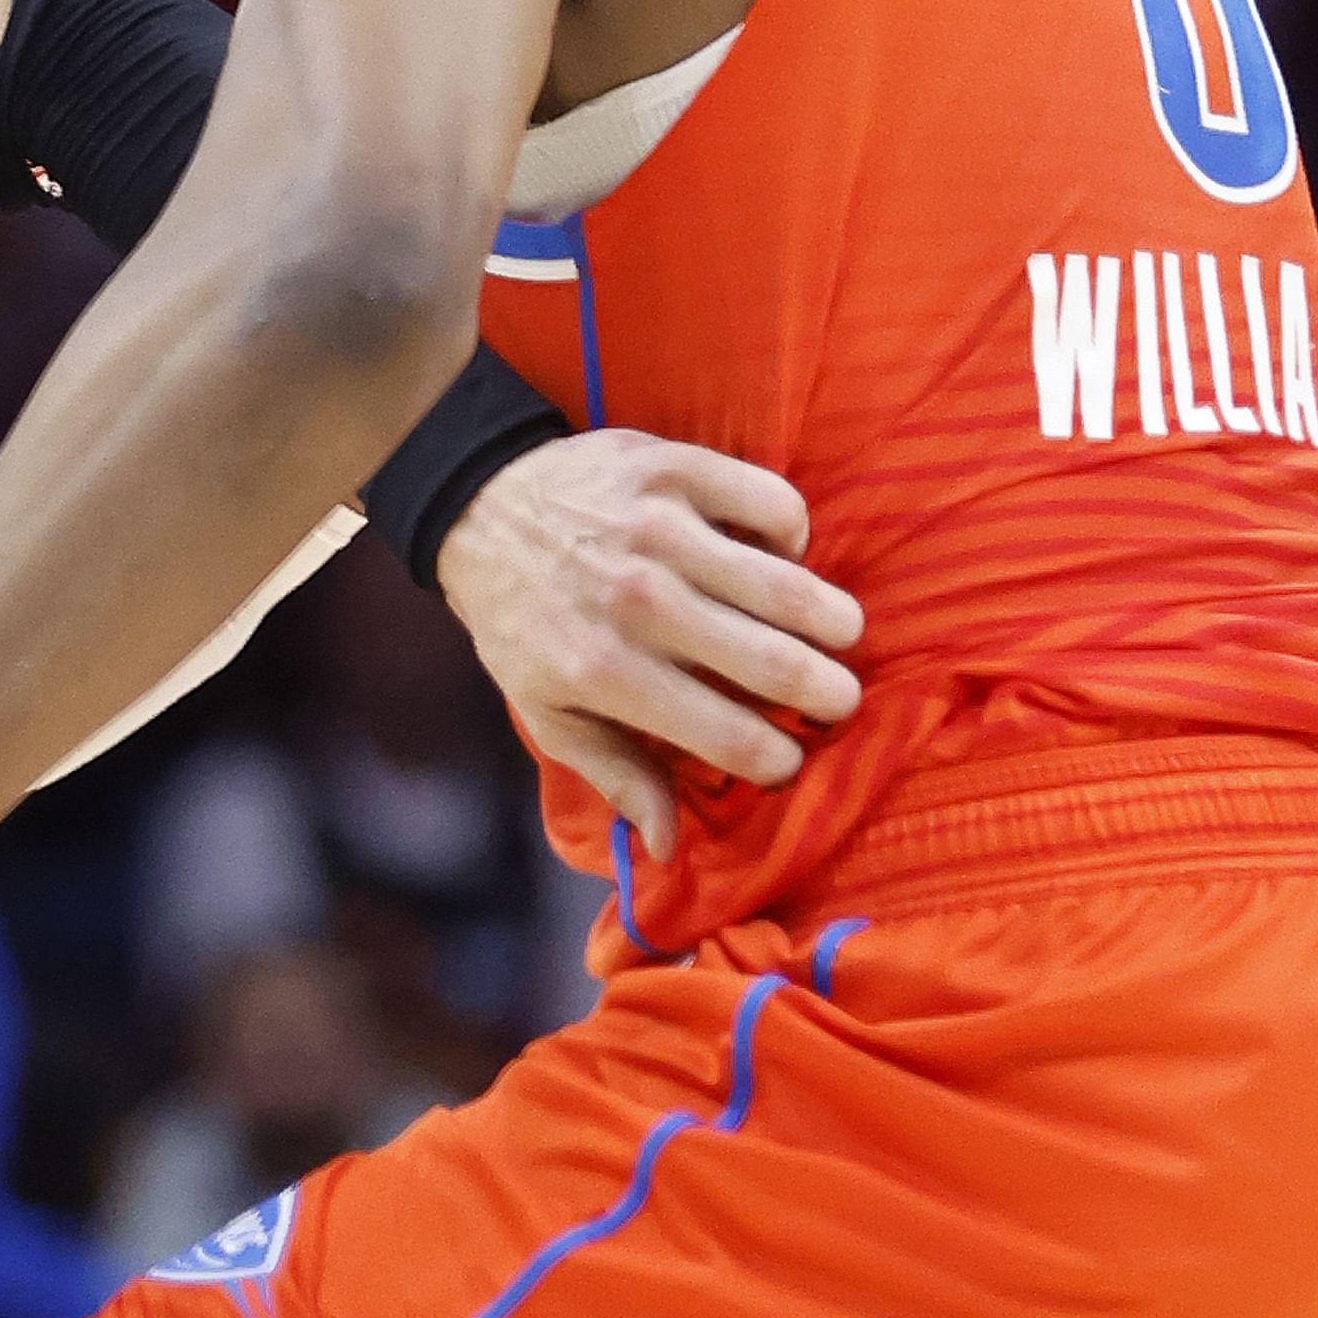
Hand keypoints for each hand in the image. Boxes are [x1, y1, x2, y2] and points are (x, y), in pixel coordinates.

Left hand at [434, 429, 862, 854]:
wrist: (477, 506)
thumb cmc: (520, 619)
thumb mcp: (547, 709)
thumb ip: (615, 775)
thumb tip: (671, 847)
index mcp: (608, 672)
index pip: (734, 738)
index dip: (779, 762)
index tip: (788, 761)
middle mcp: (640, 603)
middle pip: (781, 666)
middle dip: (829, 696)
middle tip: (837, 700)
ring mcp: (659, 531)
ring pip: (792, 588)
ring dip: (834, 622)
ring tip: (840, 637)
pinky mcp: (674, 470)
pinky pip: (777, 505)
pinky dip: (794, 535)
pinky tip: (780, 556)